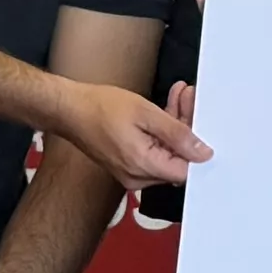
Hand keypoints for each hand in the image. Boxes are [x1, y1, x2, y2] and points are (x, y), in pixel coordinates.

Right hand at [55, 78, 205, 189]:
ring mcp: (132, 172)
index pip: (186, 170)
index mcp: (143, 166)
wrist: (68, 109)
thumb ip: (177, 134)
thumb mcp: (146, 113)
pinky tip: (165, 108)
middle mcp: (138, 177)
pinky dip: (162, 131)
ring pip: (167, 152)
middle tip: (188, 98)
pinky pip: (154, 151)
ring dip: (175, 125)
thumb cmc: (99, 108)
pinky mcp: (128, 164)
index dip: (197, 148)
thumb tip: (202, 153)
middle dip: (186, 128)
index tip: (202, 123)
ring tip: (179, 96)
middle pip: (177, 159)